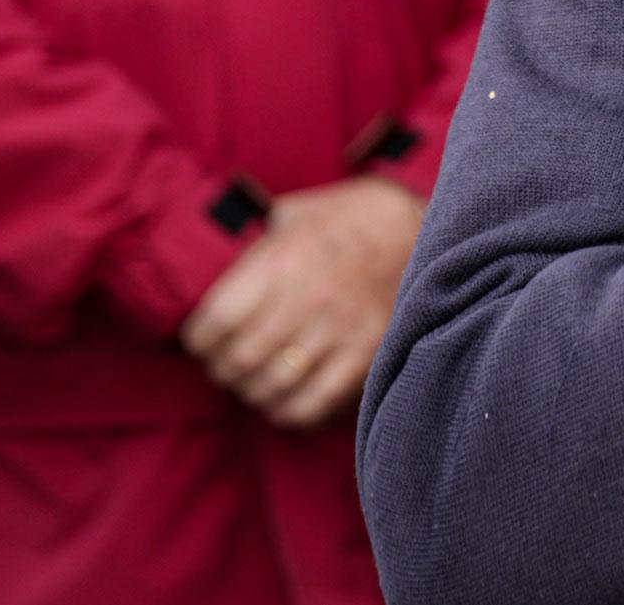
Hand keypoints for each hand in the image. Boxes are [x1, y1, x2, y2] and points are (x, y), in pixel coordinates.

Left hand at [180, 176, 424, 427]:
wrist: (424, 224)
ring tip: (255, 382)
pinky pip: (313, 403)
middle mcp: (306, 298)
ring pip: (271, 386)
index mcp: (282, 261)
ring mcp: (339, 329)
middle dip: (224, 369)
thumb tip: (221, 265)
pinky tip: (286, 400)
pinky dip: (290, 411)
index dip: (199, 339)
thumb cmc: (353, 216)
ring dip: (254, 391)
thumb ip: (258, 246)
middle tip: (227, 366)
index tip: (204, 340)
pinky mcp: (367, 353)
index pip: (212, 323)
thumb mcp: (298, 213)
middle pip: (238, 360)